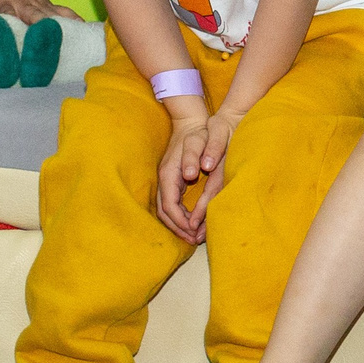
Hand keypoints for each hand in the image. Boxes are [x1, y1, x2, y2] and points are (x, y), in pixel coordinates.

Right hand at [155, 110, 213, 242]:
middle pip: (165, 211)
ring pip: (166, 209)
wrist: (191, 121)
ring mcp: (167, 179)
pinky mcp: (172, 180)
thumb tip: (188, 175)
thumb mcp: (198, 139)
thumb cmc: (198, 131)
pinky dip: (180, 216)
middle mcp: (165, 178)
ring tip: (193, 236)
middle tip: (194, 240)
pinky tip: (192, 222)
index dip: (180, 221)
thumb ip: (193, 156)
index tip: (192, 231)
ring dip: (178, 225)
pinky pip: (172, 204)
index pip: (169, 205)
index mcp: (169, 173)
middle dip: (178, 228)